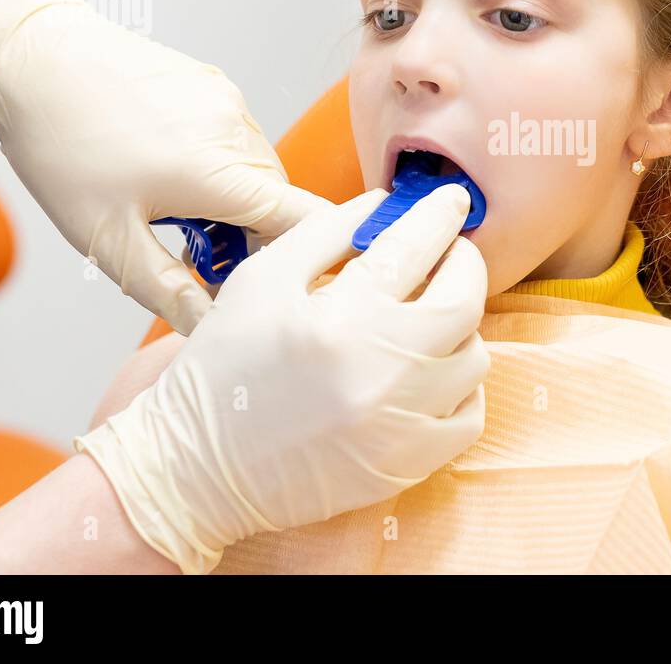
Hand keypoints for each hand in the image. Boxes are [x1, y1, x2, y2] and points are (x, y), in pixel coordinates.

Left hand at [0, 0, 323, 333]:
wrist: (30, 57)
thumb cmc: (61, 145)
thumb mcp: (106, 239)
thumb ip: (167, 291)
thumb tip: (209, 324)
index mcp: (219, 174)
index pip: (306, 220)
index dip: (312, 255)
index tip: (286, 280)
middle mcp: (236, 131)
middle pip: (279, 201)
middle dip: (251, 236)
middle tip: (193, 255)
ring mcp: (228, 102)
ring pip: (259, 170)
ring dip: (236, 199)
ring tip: (173, 209)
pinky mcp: (214, 83)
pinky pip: (237, 137)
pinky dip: (220, 164)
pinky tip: (166, 169)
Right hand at [74, 184, 490, 573]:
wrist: (196, 470)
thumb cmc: (223, 368)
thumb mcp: (261, 281)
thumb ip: (327, 232)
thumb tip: (384, 203)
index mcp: (342, 317)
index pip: (416, 248)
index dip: (440, 215)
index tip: (451, 200)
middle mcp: (382, 370)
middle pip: (464, 301)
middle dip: (464, 264)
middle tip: (450, 253)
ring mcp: (401, 424)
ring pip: (473, 357)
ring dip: (459, 327)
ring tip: (426, 317)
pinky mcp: (407, 464)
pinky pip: (469, 415)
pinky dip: (460, 386)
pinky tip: (428, 372)